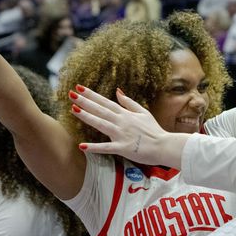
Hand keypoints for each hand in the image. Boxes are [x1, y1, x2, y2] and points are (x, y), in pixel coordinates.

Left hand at [69, 86, 184, 167]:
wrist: (165, 146)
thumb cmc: (154, 130)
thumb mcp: (143, 112)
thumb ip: (129, 103)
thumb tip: (118, 91)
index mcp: (125, 114)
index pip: (105, 102)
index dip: (92, 95)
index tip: (79, 88)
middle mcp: (122, 122)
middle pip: (100, 110)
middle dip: (85, 102)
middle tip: (71, 94)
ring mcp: (121, 134)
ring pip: (101, 124)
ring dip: (87, 117)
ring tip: (74, 110)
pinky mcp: (122, 148)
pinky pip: (106, 148)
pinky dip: (94, 147)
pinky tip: (82, 146)